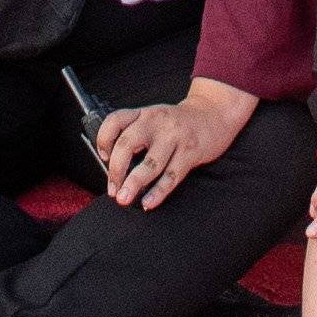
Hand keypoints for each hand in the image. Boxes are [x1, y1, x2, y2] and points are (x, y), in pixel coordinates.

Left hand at [94, 74, 254, 211]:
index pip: (115, 120)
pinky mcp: (190, 152)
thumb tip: (115, 167)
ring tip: (124, 198)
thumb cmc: (179, 122)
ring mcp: (174, 137)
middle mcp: (157, 122)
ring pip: (150, 163)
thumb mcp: (155, 118)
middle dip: (116, 170)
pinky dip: (158, 191)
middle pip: (128, 144)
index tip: (102, 157)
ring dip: (134, 183)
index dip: (104, 139)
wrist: (213, 113)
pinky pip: (172, 175)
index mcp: (144, 113)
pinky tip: (149, 202)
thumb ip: (136, 134)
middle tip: (113, 189)